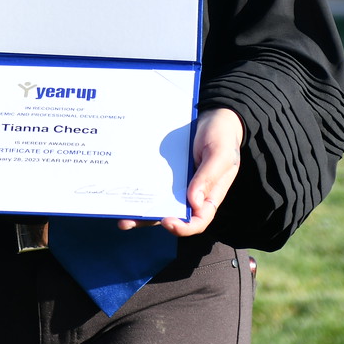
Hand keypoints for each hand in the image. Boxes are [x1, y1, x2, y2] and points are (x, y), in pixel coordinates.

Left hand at [117, 107, 243, 236]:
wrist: (213, 116)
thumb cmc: (222, 137)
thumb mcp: (220, 154)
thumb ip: (208, 177)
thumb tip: (194, 203)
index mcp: (210, 195)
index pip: (199, 220)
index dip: (184, 227)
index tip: (168, 222)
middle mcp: (191, 194)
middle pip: (172, 216)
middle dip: (150, 221)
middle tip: (127, 222)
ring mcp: (177, 185)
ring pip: (158, 204)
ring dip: (139, 213)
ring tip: (121, 217)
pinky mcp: (165, 173)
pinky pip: (152, 185)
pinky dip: (138, 191)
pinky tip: (122, 193)